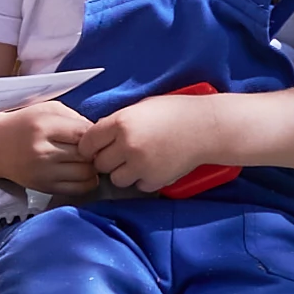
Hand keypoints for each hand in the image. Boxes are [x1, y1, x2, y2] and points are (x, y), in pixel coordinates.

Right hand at [0, 101, 120, 203]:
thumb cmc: (23, 123)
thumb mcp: (47, 109)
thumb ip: (74, 118)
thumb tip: (98, 134)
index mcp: (44, 127)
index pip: (85, 134)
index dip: (96, 135)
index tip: (95, 135)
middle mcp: (43, 152)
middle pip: (87, 156)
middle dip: (96, 152)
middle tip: (95, 149)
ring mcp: (43, 173)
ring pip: (85, 174)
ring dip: (92, 168)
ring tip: (88, 160)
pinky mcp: (43, 187)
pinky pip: (76, 189)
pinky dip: (86, 182)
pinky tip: (81, 172)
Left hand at [81, 94, 226, 198]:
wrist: (206, 127)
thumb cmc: (175, 112)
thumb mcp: (140, 107)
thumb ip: (118, 122)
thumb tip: (99, 135)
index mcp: (120, 123)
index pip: (87, 143)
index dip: (90, 146)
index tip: (96, 147)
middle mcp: (127, 145)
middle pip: (99, 163)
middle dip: (107, 159)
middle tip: (120, 153)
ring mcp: (140, 166)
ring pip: (116, 179)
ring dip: (122, 172)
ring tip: (137, 161)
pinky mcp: (155, 180)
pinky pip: (138, 186)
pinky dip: (142, 179)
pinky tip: (153, 166)